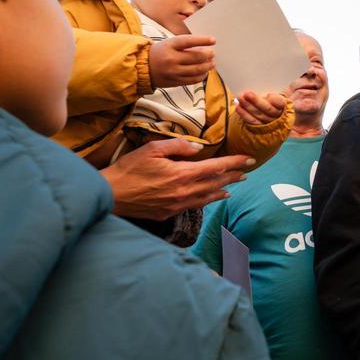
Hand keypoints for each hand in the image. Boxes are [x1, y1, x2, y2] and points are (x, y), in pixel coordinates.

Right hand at [100, 137, 253, 219]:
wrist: (111, 196)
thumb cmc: (128, 170)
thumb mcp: (152, 149)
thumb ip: (178, 146)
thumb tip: (198, 148)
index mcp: (182, 174)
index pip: (216, 167)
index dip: (234, 162)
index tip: (249, 159)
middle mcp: (184, 192)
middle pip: (216, 183)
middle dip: (233, 175)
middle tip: (247, 171)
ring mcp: (178, 205)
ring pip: (208, 196)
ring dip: (224, 188)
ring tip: (235, 183)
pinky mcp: (169, 213)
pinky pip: (196, 205)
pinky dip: (209, 199)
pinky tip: (214, 196)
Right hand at [148, 34, 215, 88]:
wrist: (143, 67)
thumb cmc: (159, 53)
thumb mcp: (168, 43)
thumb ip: (184, 45)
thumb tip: (204, 48)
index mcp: (169, 46)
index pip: (189, 41)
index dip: (202, 40)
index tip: (213, 40)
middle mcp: (171, 59)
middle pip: (195, 57)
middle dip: (208, 55)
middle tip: (212, 53)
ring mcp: (173, 72)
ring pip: (196, 70)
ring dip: (207, 66)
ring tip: (211, 63)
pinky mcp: (175, 82)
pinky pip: (192, 80)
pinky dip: (201, 76)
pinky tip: (204, 72)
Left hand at [236, 91, 286, 125]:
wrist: (268, 112)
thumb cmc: (271, 100)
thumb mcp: (274, 94)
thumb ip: (271, 93)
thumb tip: (267, 89)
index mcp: (283, 105)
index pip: (280, 102)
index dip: (274, 99)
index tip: (268, 94)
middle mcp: (277, 115)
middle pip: (267, 109)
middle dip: (256, 101)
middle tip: (247, 93)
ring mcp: (268, 122)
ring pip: (258, 114)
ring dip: (248, 106)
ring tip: (240, 98)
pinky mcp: (260, 127)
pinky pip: (252, 121)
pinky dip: (244, 114)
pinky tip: (238, 107)